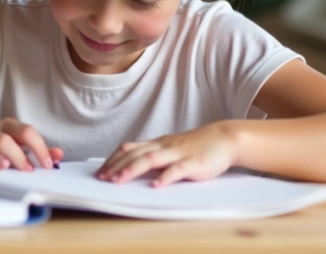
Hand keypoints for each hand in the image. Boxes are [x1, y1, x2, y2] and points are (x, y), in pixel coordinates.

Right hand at [0, 118, 63, 170]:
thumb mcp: (10, 147)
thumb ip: (33, 151)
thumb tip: (58, 154)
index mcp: (9, 127)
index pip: (30, 132)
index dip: (42, 148)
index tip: (51, 164)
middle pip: (21, 131)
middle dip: (36, 148)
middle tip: (43, 167)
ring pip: (2, 141)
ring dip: (16, 156)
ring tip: (25, 170)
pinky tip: (2, 167)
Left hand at [96, 122, 237, 186]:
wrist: (224, 138)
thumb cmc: (197, 146)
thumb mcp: (171, 148)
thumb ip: (154, 155)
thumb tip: (133, 166)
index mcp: (158, 144)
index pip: (130, 149)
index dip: (113, 159)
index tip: (100, 170)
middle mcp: (164, 147)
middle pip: (135, 154)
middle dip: (116, 166)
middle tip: (101, 178)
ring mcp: (178, 154)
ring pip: (151, 159)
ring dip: (132, 170)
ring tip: (118, 181)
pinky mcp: (193, 163)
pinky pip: (177, 170)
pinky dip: (165, 178)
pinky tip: (156, 186)